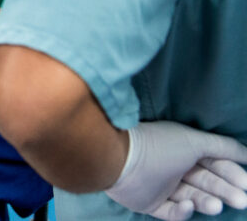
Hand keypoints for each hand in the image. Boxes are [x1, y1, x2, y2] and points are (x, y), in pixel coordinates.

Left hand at [106, 121, 246, 219]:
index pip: (214, 162)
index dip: (233, 172)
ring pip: (193, 197)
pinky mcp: (151, 203)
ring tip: (216, 205)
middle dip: (226, 190)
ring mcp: (162, 186)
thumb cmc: (159, 146)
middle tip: (242, 201)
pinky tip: (187, 206)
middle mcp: (174, 166)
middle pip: (207, 182)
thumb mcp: (194, 141)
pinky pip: (172, 212)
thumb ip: (222, 147)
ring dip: (207, 202)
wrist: (120, 160)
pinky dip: (182, 212)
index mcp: (184, 148)